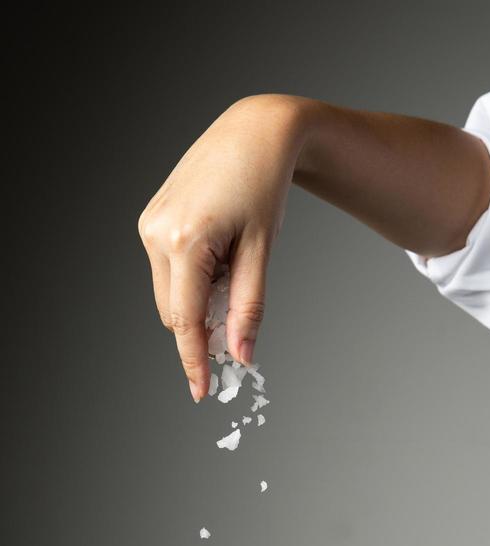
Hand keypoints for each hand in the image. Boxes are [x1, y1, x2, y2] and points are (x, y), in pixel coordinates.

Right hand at [138, 94, 307, 399]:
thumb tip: (243, 357)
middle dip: (202, 329)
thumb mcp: (262, 252)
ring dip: (199, 300)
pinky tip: (218, 253)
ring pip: (170, 292)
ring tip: (233, 267)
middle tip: (238, 325)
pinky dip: (193, 278)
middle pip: (174, 311)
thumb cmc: (264, 186)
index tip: (200, 392)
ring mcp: (149, 225)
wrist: (253, 132)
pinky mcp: (151, 219)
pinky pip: (169, 269)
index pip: (185, 321)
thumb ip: (248, 308)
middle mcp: (157, 233)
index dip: (193, 361)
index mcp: (186, 241)